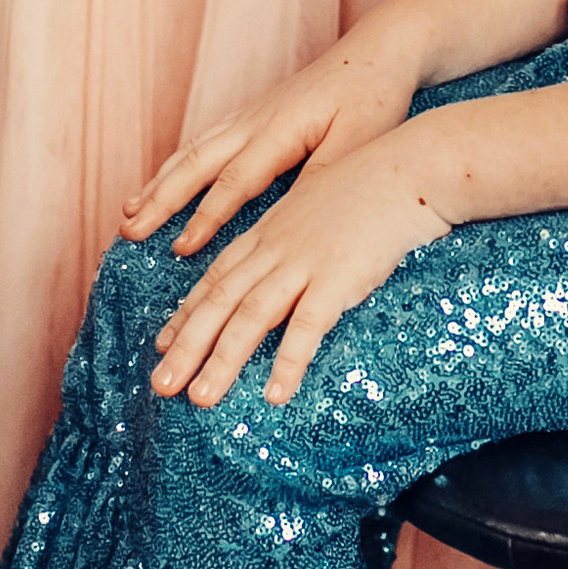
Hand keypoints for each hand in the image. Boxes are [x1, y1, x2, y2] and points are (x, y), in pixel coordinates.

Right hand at [122, 33, 423, 259]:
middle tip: (128, 229)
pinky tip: (164, 180)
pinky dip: (177, 166)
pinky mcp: (254, 114)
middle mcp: (254, 120)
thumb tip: (284, 221)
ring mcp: (250, 114)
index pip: (234, 181)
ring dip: (159, 183)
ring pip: (192, 151)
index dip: (206, 217)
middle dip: (159, 199)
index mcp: (279, 129)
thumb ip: (320, 178)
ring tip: (129, 211)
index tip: (180, 248)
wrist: (379, 51)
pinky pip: (204, 142)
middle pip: (195, 163)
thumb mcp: (359, 143)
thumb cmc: (374, 98)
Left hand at [149, 134, 446, 406]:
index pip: (216, 279)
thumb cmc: (367, 191)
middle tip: (161, 385)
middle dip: (187, 346)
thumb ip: (290, 240)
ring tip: (200, 398)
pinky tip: (274, 394)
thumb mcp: (313, 210)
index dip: (186, 314)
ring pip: (250, 316)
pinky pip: (307, 326)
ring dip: (222, 360)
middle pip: (219, 302)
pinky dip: (287, 361)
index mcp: (267, 235)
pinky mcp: (338, 279)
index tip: (162, 344)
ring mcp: (304, 264)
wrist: (407, 170)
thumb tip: (279, 269)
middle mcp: (275, 251)